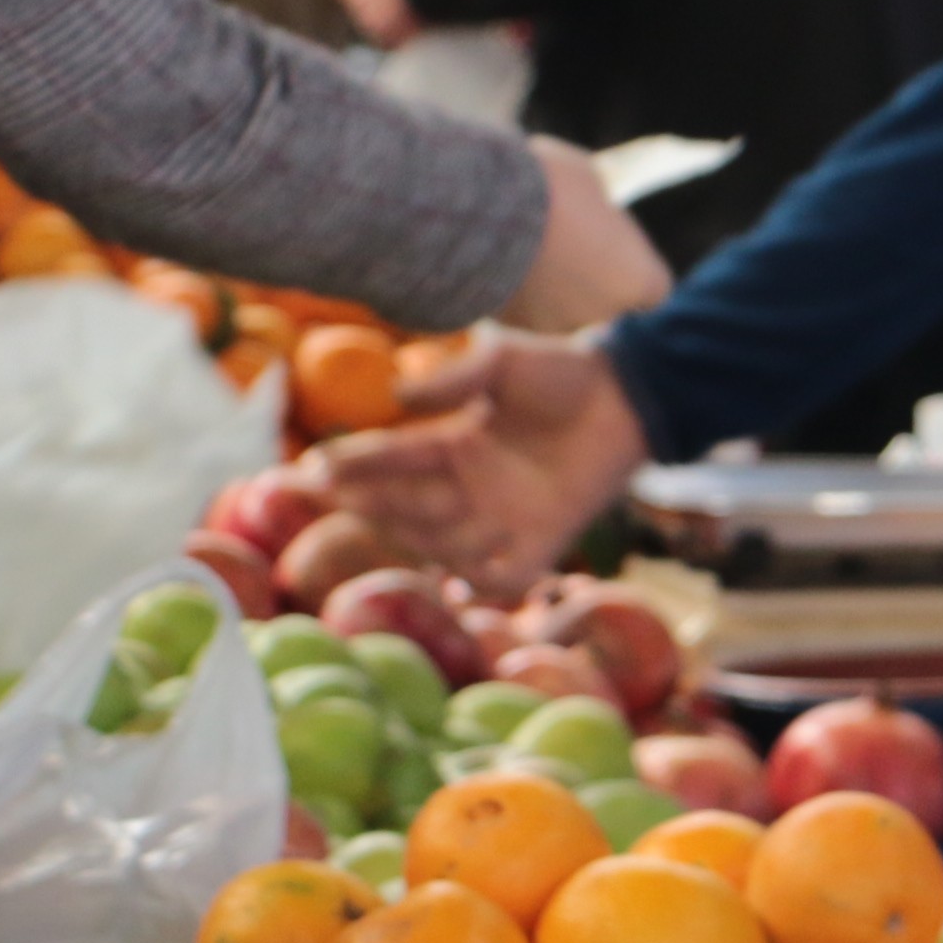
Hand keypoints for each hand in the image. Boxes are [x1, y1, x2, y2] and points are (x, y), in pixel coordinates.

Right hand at [320, 329, 649, 594]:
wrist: (629, 396)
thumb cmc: (565, 372)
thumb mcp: (501, 362)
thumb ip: (451, 379)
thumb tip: (395, 397)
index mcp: (458, 443)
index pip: (395, 459)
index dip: (355, 464)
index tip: (313, 467)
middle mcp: (474, 486)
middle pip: (410, 505)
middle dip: (373, 500)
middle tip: (339, 494)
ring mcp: (505, 518)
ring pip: (444, 544)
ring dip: (421, 533)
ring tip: (402, 510)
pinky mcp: (543, 542)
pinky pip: (501, 577)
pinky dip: (480, 579)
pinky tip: (459, 569)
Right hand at [501, 135, 668, 332]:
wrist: (481, 214)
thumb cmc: (551, 188)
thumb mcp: (589, 180)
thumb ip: (598, 205)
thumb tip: (589, 206)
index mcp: (637, 278)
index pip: (654, 287)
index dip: (636, 265)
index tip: (617, 240)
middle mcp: (601, 312)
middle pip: (603, 297)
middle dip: (588, 272)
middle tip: (566, 232)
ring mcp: (552, 324)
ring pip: (558, 303)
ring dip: (548, 280)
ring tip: (523, 235)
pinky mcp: (510, 324)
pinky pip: (519, 304)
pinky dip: (513, 286)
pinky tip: (495, 251)